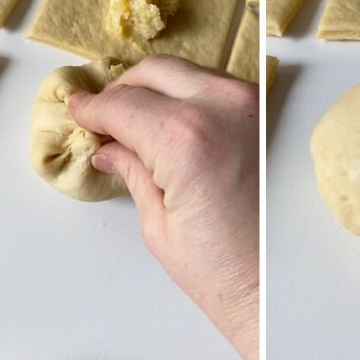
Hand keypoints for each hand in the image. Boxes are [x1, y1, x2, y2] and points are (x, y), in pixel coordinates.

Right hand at [69, 55, 259, 359]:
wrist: (281, 286)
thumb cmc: (225, 271)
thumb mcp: (158, 224)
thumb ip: (131, 170)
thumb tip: (109, 148)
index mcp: (185, 139)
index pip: (121, 104)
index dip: (92, 108)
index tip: (78, 110)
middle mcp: (222, 110)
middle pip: (153, 73)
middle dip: (121, 91)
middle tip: (103, 117)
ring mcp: (251, 107)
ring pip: (186, 72)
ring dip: (154, 90)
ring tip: (135, 124)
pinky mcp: (266, 115)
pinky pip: (215, 87)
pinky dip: (186, 96)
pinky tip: (170, 124)